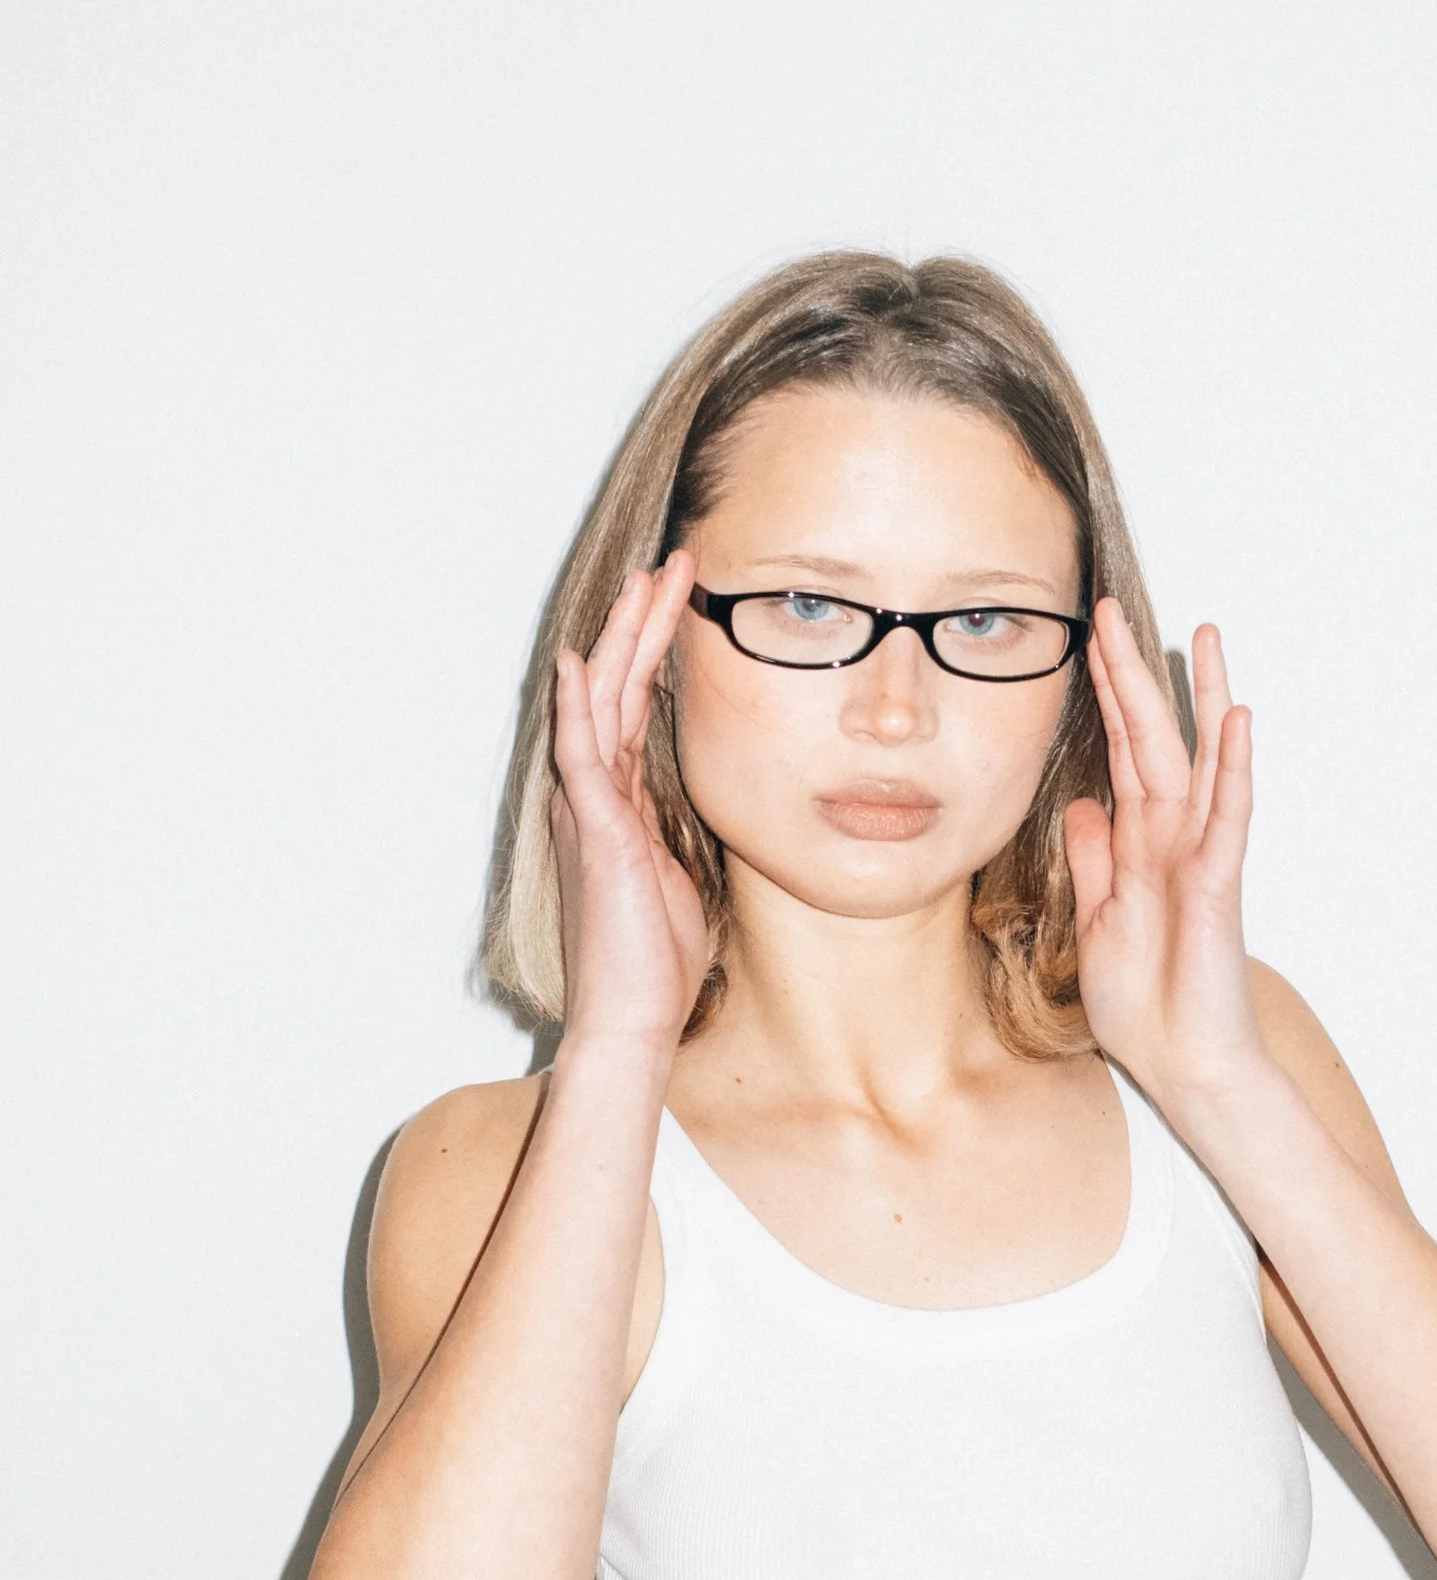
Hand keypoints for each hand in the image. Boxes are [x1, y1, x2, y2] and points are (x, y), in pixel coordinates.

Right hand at [548, 555, 707, 1053]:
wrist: (632, 1014)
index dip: (658, 651)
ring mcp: (591, 807)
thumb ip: (683, 834)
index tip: (684, 602)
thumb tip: (715, 811)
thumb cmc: (656, 959)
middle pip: (621, 687)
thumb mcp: (683, 877)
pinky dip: (580, 705)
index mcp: (619, 801)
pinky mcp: (594, 829)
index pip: (638, 707)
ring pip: (603, 701)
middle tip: (674, 565)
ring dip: (625, 639)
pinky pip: (581, 753)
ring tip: (647, 582)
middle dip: (646, 623)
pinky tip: (582, 660)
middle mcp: (597, 793)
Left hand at [1065, 601, 1267, 1126]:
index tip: (1084, 641)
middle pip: (1154, 739)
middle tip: (1111, 611)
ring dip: (1204, 698)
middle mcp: (1172, 838)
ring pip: (1203, 760)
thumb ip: (1094, 859)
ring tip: (1205, 637)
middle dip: (1133, 674)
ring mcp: (1201, 854)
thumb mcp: (1096, 919)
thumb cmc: (1146, 1002)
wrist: (1182, 1062)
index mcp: (1138, 845)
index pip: (1121, 754)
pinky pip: (1230, 814)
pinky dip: (1234, 768)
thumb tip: (1083, 802)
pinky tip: (1238, 721)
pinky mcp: (1221, 882)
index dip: (1103, 698)